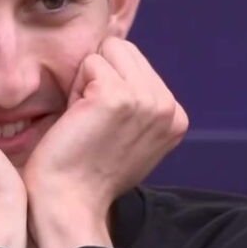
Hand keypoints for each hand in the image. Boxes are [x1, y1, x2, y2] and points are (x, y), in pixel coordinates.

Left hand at [23, 37, 188, 247]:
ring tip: (86, 118)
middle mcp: (168, 107)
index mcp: (176, 116)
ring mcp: (146, 100)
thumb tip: (119, 47)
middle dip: (100, 76)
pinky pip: (89, 62)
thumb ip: (140, 100)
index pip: (138, 62)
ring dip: (87, 80)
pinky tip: (78, 119)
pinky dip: (76, 88)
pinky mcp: (118, 96)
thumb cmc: (89, 169)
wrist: (69, 200)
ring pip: (108, 50)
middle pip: (124, 49)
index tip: (106, 126)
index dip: (112, 85)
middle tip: (92, 119)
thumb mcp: (133, 134)